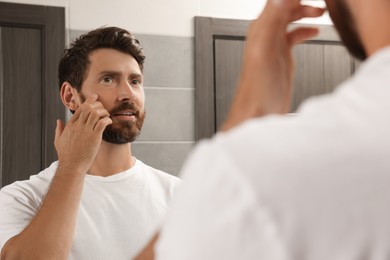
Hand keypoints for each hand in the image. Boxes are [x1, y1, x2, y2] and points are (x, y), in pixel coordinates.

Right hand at [54, 94, 111, 173]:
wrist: (72, 166)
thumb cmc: (66, 156)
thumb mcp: (58, 141)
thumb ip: (59, 130)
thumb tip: (59, 120)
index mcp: (70, 125)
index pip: (80, 108)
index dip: (89, 101)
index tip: (95, 98)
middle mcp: (78, 126)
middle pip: (88, 108)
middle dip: (97, 104)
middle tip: (103, 106)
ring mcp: (85, 131)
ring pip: (95, 113)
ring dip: (103, 111)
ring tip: (107, 115)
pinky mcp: (94, 137)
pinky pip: (102, 123)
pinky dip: (107, 120)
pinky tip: (109, 122)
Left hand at [221, 0, 324, 130]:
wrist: (258, 113)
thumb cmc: (257, 89)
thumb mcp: (265, 49)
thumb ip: (272, 19)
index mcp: (260, 28)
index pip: (277, 1)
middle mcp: (266, 35)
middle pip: (285, 6)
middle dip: (301, 2)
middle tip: (319, 3)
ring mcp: (274, 46)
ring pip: (289, 19)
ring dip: (304, 11)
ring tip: (320, 11)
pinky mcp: (281, 57)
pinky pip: (293, 36)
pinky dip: (304, 29)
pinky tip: (314, 31)